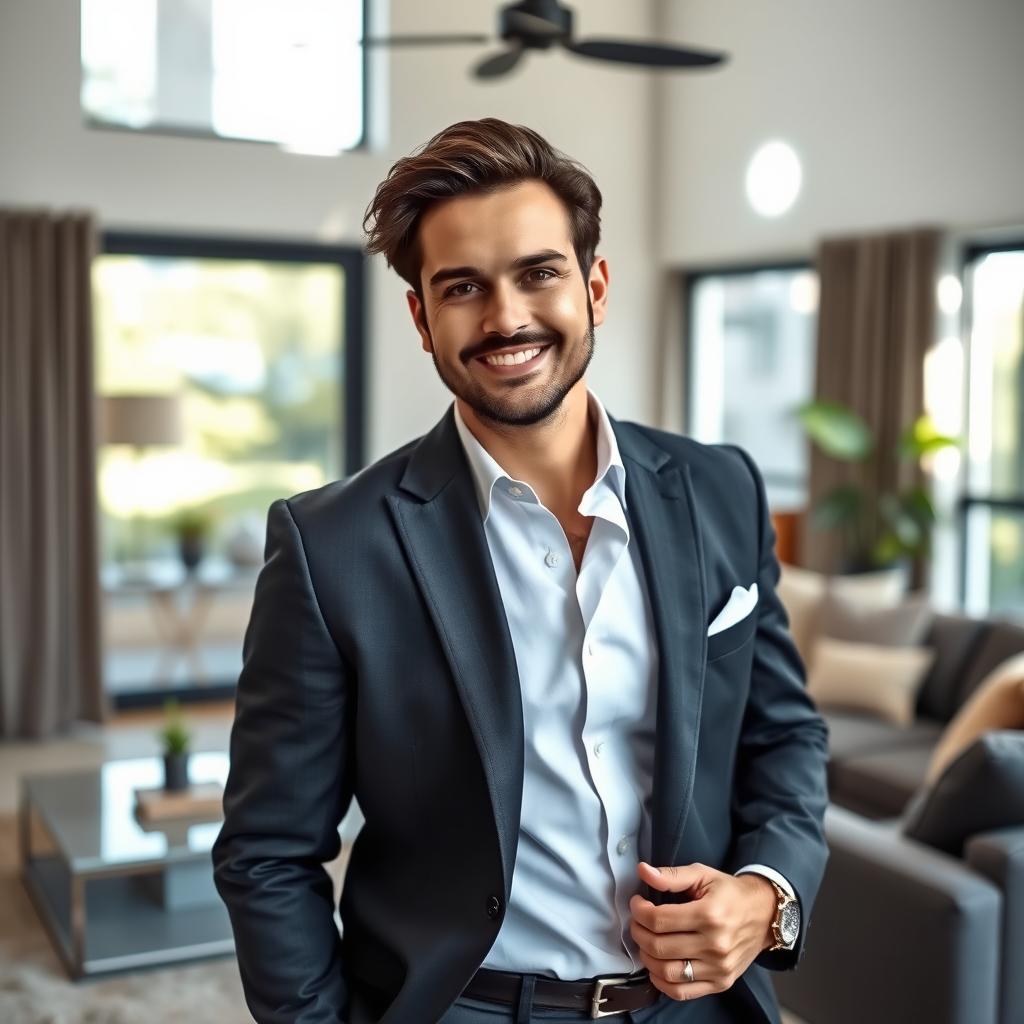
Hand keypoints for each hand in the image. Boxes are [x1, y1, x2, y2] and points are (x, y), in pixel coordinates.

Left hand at [628, 861, 776, 1001]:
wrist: (765, 914)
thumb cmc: (730, 893)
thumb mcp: (703, 875)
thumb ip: (671, 875)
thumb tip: (644, 871)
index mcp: (709, 914)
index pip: (659, 920)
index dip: (639, 911)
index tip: (637, 904)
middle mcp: (715, 944)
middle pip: (659, 947)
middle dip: (639, 933)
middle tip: (638, 922)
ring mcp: (719, 968)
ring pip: (667, 972)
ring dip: (647, 957)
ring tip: (647, 942)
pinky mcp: (721, 982)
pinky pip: (682, 992)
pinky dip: (662, 982)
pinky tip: (657, 966)